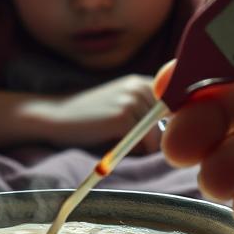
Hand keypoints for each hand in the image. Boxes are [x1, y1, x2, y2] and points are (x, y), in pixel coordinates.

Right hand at [32, 74, 161, 151]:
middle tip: (132, 143)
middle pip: (168, 124)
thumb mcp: (120, 104)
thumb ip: (146, 111)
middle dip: (156, 138)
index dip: (169, 125)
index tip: (158, 136)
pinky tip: (116, 145)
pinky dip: (136, 151)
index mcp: (141, 82)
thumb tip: (178, 131)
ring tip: (121, 143)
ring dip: (145, 147)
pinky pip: (146, 143)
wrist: (56, 117)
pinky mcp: (124, 116)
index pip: (174, 106)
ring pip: (159, 135)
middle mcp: (140, 86)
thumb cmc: (89, 117)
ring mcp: (132, 100)